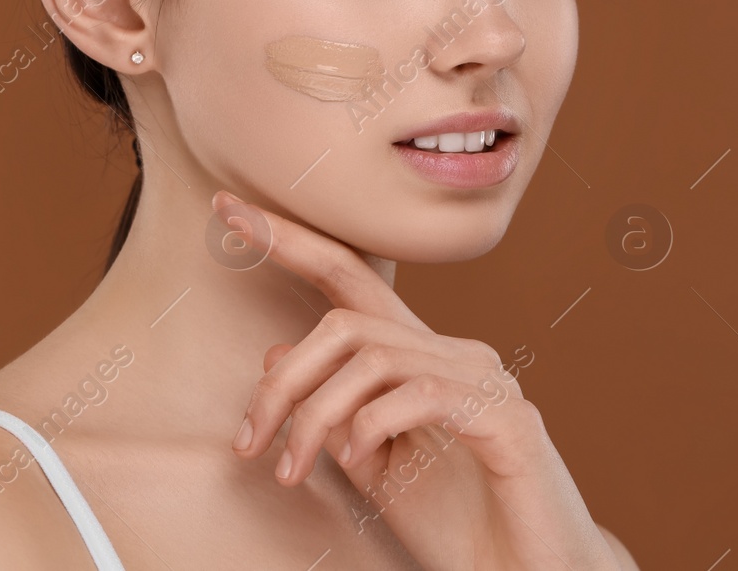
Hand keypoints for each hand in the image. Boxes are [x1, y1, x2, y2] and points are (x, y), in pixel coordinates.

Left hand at [217, 189, 623, 570]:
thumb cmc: (459, 526)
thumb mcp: (372, 465)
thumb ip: (332, 411)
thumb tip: (273, 355)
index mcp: (423, 358)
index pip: (350, 279)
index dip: (290, 240)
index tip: (229, 211)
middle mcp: (457, 353)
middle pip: (346, 322)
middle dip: (283, 380)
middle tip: (249, 441)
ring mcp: (486, 380)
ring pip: (372, 359)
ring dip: (314, 416)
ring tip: (295, 470)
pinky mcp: (508, 419)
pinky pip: (422, 394)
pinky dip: (372, 425)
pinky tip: (360, 462)